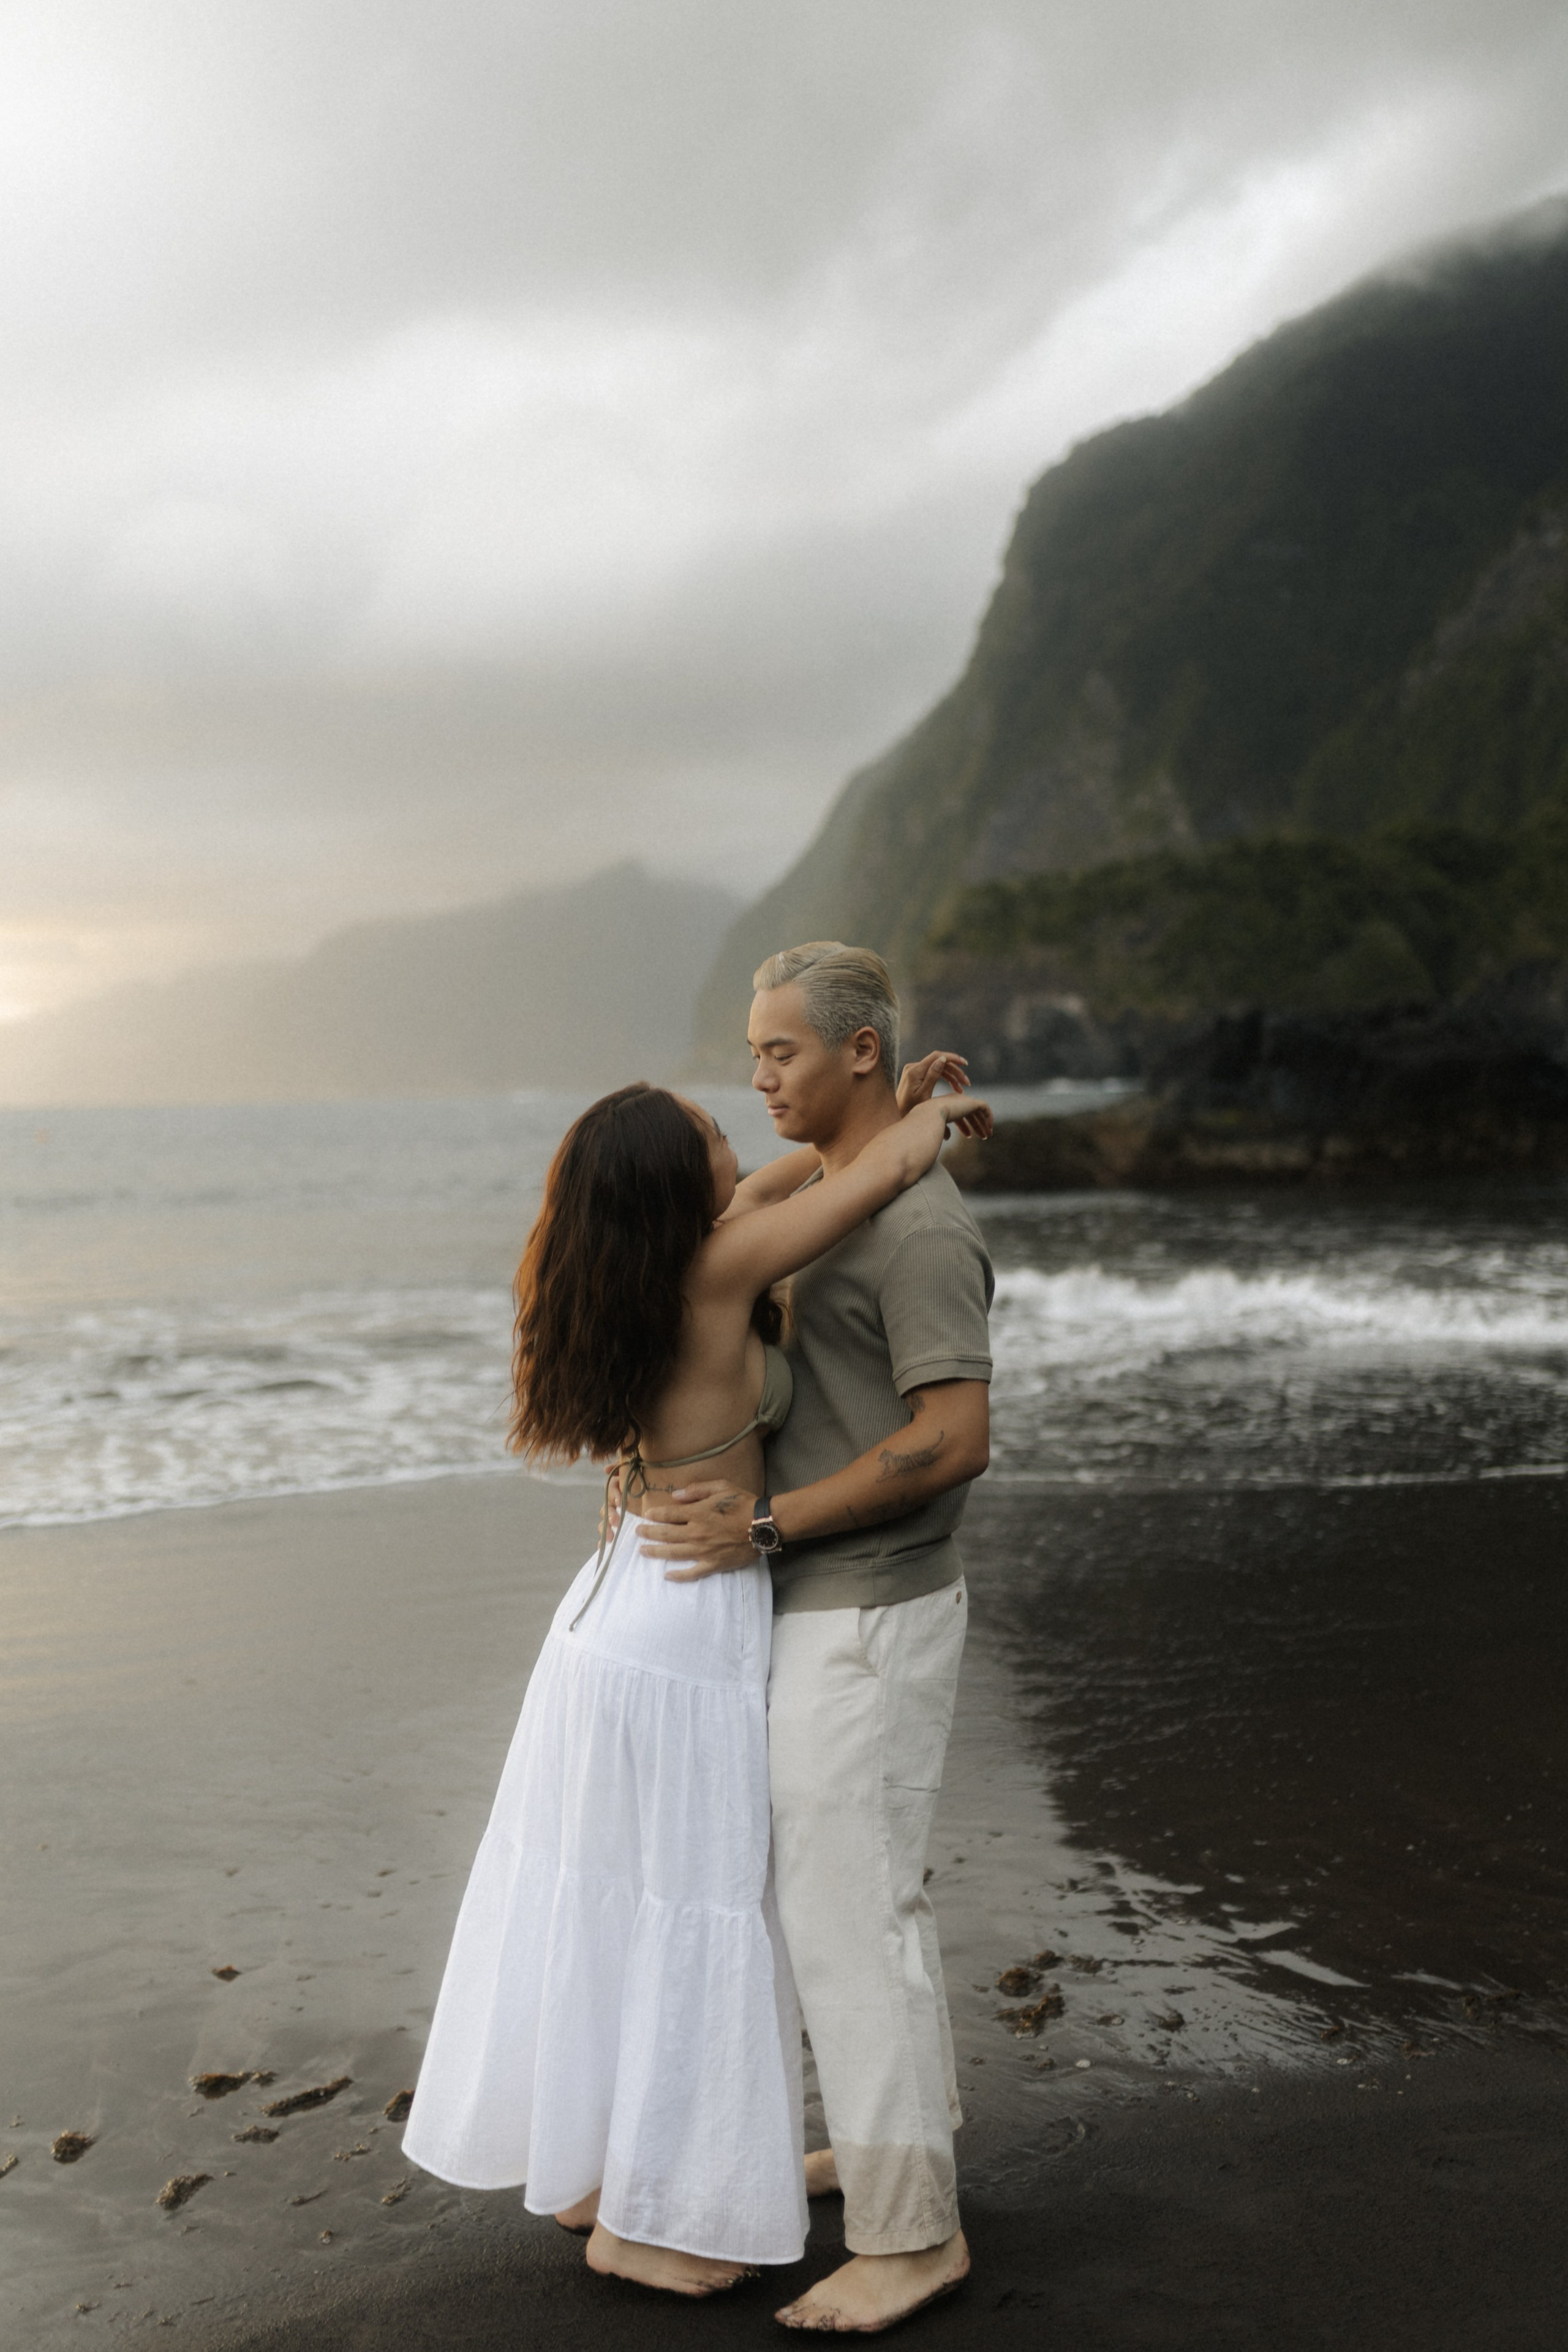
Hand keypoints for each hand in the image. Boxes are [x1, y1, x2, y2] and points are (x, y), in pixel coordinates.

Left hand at [636, 1480, 760, 1579]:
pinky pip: (692, 1573)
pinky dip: (678, 1576)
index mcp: (697, 1513)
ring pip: (673, 1553)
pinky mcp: (713, 1564)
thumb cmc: (744, 1503)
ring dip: (656, 1552)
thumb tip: (676, 1496)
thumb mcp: (721, 1487)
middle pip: (666, 1534)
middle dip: (649, 1533)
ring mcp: (703, 1551)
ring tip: (643, 1551)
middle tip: (637, 1533)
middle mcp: (696, 1533)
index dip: (655, 1515)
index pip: (669, 1515)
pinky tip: (667, 1576)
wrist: (764, 1525)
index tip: (646, 1515)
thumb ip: (697, 1490)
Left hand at [896, 1051, 992, 1140]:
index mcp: (914, 1071)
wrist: (897, 1116)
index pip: (936, 1056)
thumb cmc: (910, 1110)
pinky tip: (955, 1089)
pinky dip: (945, 1079)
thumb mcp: (923, 1095)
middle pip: (939, 1062)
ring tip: (962, 1090)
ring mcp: (914, 1071)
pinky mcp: (916, 1076)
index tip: (965, 1063)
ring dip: (952, 1077)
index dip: (952, 1058)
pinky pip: (934, 1073)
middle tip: (967, 1083)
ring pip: (938, 1068)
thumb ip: (932, 1076)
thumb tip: (942, 1059)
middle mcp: (913, 1067)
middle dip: (955, 1071)